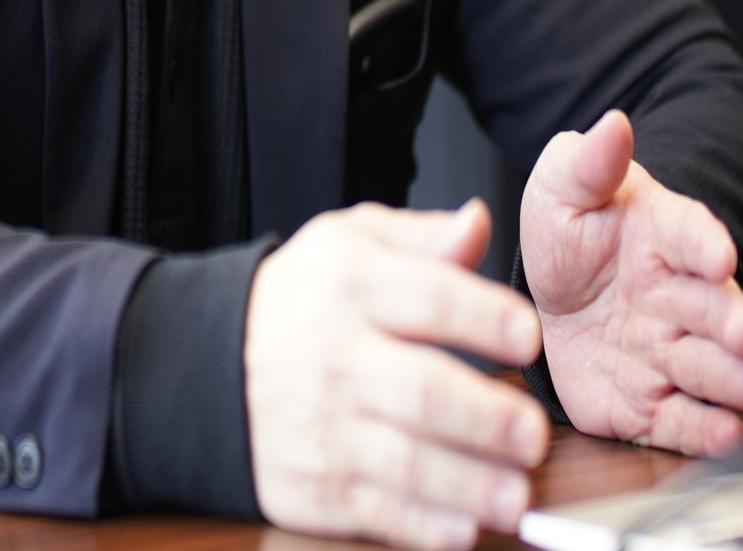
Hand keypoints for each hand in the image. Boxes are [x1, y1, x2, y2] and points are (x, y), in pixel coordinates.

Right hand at [244, 199, 551, 550]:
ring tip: (516, 494)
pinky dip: (423, 527)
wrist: (210, 363)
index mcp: (349, 283)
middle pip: (421, 390)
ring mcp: (322, 427)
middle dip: (486, 417)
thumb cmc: (302, 300)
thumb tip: (478, 223)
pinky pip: (376, 513)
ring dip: (469, 485)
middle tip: (533, 433)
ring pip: (406, 462)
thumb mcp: (349, 242)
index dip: (484, 316)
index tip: (528, 335)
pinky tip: (464, 528)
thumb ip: (423, 237)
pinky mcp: (313, 487)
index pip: (428, 296)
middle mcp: (334, 355)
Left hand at [519, 109, 742, 456]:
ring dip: (732, 378)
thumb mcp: (565, 187)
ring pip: (712, 369)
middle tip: (740, 331)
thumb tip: (612, 123)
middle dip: (731, 321)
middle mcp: (679, 298)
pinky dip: (707, 430)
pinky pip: (683, 421)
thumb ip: (588, 162)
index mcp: (663, 237)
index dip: (706, 245)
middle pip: (715, 309)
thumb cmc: (570, 233)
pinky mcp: (650, 404)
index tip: (718, 254)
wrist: (551, 294)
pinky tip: (725, 432)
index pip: (693, 234)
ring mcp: (669, 352)